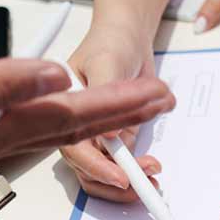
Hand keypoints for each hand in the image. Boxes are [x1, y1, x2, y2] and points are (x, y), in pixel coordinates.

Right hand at [0, 58, 173, 214]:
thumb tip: (55, 75)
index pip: (72, 113)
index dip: (120, 104)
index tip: (161, 93)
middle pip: (69, 122)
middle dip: (120, 112)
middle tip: (163, 98)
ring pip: (45, 125)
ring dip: (90, 115)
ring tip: (126, 108)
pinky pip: (15, 122)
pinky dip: (44, 113)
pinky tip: (46, 107)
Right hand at [60, 26, 164, 201]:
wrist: (127, 37)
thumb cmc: (109, 43)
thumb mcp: (107, 62)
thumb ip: (106, 96)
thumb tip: (110, 135)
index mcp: (65, 111)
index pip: (77, 151)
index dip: (98, 169)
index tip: (122, 179)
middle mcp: (78, 129)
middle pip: (91, 172)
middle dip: (118, 182)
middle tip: (147, 180)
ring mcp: (99, 136)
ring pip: (109, 172)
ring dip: (132, 178)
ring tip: (154, 172)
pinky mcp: (118, 137)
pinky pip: (127, 161)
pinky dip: (142, 164)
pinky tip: (155, 160)